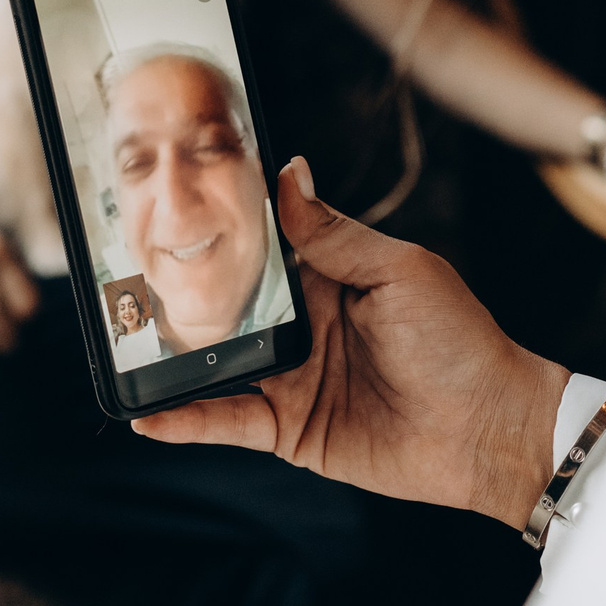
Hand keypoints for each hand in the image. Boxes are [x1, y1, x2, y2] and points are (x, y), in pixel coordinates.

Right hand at [133, 161, 566, 527]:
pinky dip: (187, 420)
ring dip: (170, 357)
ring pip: (216, 364)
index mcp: (329, 276)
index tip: (166, 208)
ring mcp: (292, 378)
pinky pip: (228, 422)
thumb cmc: (460, 342)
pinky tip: (147, 416)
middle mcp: (303, 324)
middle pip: (226, 306)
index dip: (218, 233)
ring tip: (118, 346)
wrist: (489, 430)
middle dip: (176, 295)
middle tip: (116, 282)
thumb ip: (336, 234)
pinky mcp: (290, 429)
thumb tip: (289, 174)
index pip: (260, 249)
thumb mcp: (401, 272)